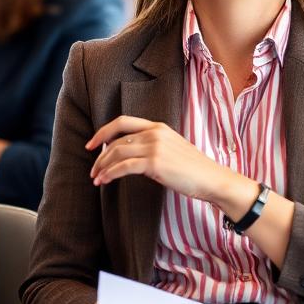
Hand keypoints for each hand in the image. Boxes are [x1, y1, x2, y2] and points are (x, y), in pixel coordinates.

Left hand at [87, 115, 235, 203]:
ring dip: (102, 167)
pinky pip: (123, 167)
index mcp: (158, 126)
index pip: (123, 121)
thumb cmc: (193, 168)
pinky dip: (110, 174)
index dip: (104, 131)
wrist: (211, 178)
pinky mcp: (154, 163)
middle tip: (93, 170)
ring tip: (96, 179)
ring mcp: (154, 147)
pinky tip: (104, 181)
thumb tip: (131, 154)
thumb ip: (153, 145)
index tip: (92, 144)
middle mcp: (154, 133)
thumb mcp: (172, 148)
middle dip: (100, 156)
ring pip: (116, 153)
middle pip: (116, 140)